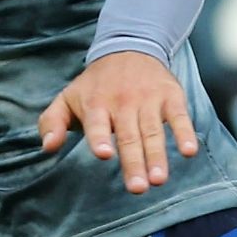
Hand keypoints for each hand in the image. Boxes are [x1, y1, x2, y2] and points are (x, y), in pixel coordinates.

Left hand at [38, 51, 198, 193]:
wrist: (128, 49)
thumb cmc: (94, 86)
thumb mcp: (68, 98)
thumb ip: (52, 122)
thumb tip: (46, 147)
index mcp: (95, 104)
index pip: (97, 123)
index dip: (99, 137)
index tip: (103, 154)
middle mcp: (122, 102)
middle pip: (128, 135)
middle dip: (133, 162)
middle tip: (137, 188)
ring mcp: (148, 99)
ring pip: (153, 131)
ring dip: (157, 155)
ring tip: (159, 179)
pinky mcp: (170, 96)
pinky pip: (179, 116)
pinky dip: (185, 132)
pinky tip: (189, 151)